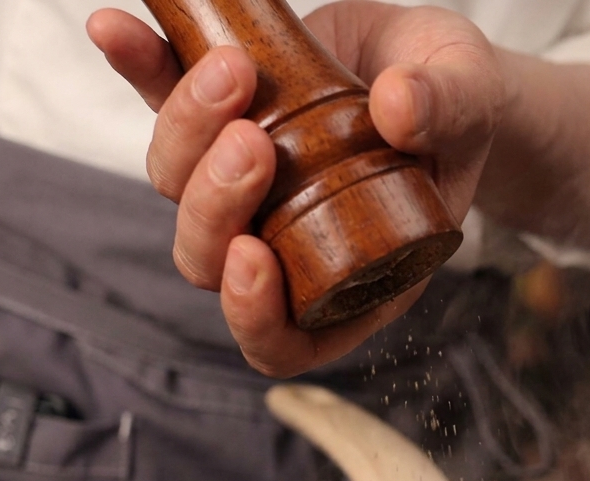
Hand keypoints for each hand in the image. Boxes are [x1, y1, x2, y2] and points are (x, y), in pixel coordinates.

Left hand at [86, 2, 503, 376]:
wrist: (429, 60)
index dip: (255, 317)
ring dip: (185, 134)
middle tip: (254, 136)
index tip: (254, 254)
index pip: (288, 340)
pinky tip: (118, 32)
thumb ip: (447, 110)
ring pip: (178, 190)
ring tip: (230, 68)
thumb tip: (398, 105)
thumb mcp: (472, 106)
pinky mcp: (220, 123)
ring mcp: (248, 186)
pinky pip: (161, 106)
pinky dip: (137, 68)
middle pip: (214, 261)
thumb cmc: (460, 108)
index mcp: (355, 275)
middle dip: (216, 207)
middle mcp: (289, 242)